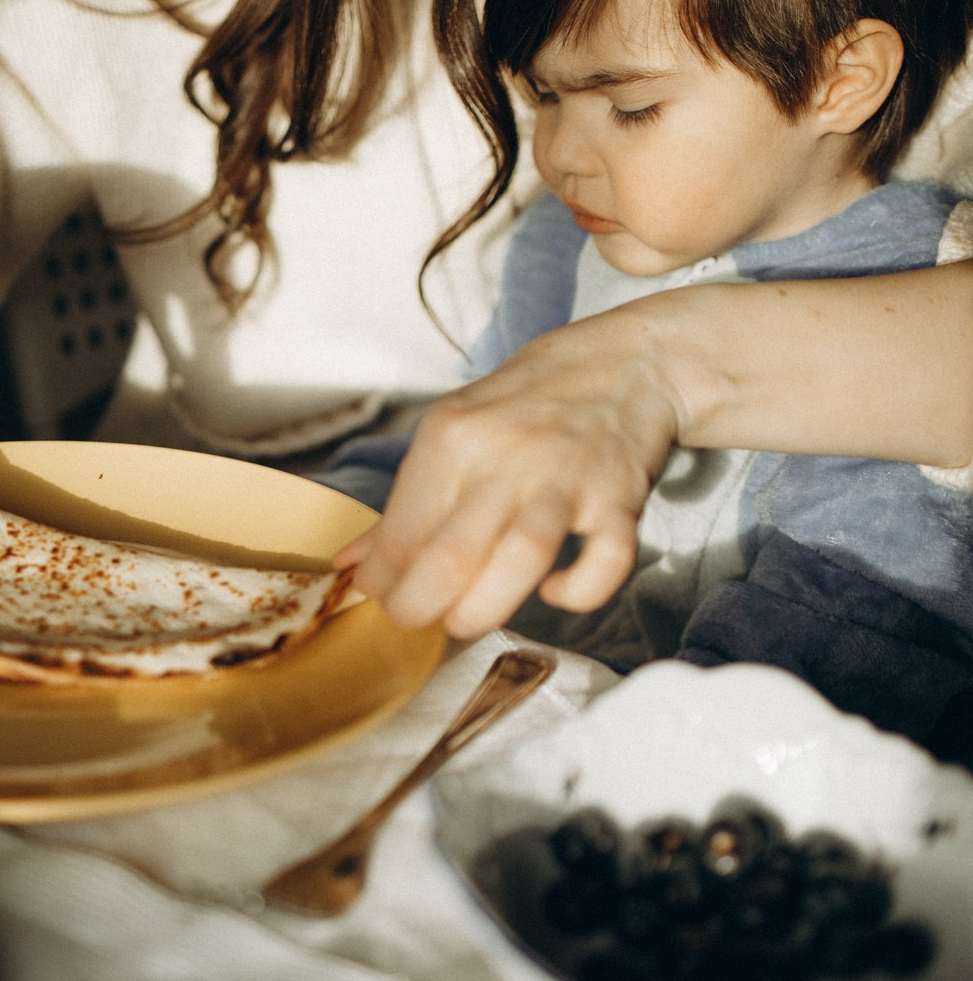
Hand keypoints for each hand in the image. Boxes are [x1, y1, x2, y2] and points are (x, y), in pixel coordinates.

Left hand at [334, 312, 680, 638]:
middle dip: (419, 607)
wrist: (628, 360)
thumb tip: (351, 564)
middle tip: (417, 619)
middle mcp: (507, 455)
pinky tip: (555, 591)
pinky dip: (578, 591)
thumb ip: (405, 503)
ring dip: (483, 609)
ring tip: (466, 620)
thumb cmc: (532, 400)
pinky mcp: (619, 499)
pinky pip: (604, 562)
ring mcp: (566, 478)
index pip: (400, 530)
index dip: (382, 580)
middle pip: (450, 556)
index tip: (384, 596)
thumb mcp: (456, 430)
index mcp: (454, 435)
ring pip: (518, 561)